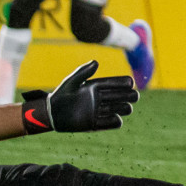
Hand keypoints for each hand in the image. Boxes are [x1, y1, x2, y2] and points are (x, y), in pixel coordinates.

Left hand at [20, 61, 138, 133]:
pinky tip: (115, 119)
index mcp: (96, 87)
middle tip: (133, 96)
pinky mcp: (95, 124)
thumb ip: (83, 72)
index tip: (130, 83)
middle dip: (130, 95)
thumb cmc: (60, 95)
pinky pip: (111, 123)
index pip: (115, 83)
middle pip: (122, 96)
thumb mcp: (71, 81)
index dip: (124, 82)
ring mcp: (99, 111)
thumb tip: (96, 62)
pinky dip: (116, 121)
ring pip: (120, 109)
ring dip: (125, 108)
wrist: (52, 113)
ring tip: (126, 108)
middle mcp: (100, 98)